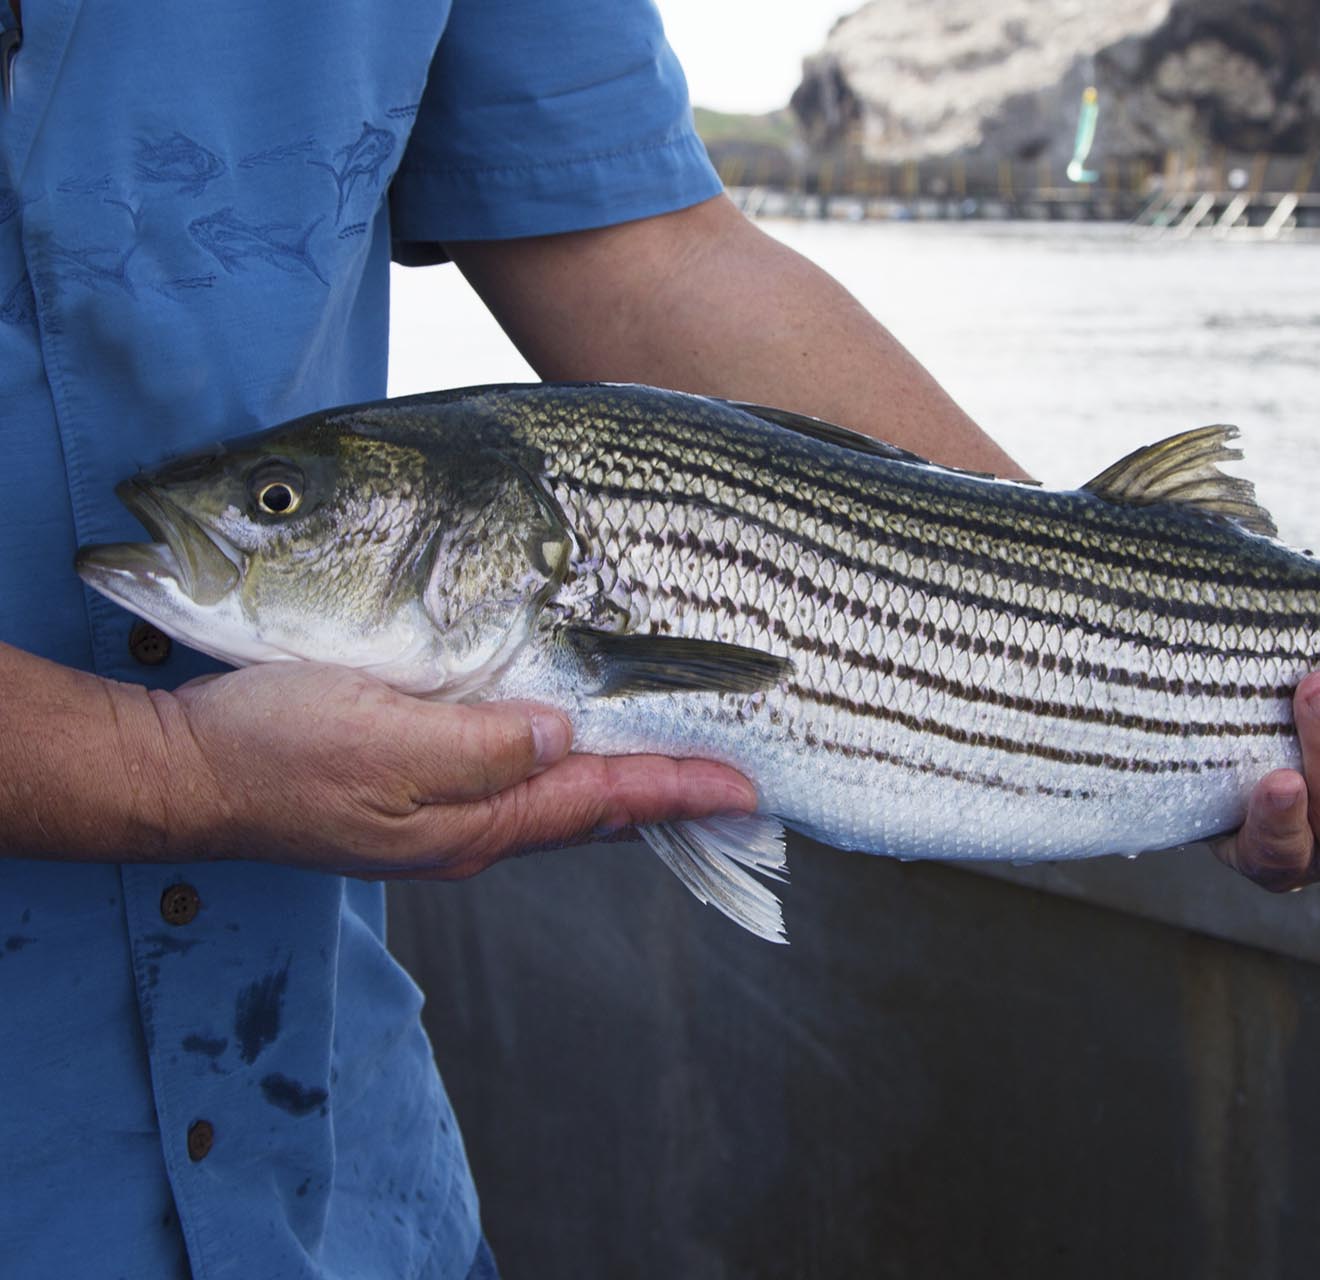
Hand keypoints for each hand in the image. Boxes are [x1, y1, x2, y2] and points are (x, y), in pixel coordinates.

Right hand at [152, 662, 753, 878]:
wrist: (178, 774)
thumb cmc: (275, 746)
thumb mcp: (388, 732)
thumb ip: (489, 742)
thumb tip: (570, 735)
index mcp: (474, 820)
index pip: (604, 801)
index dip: (680, 790)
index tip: (750, 789)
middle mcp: (469, 831)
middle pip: (593, 812)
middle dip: (668, 798)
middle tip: (738, 787)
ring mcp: (438, 821)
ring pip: (558, 802)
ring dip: (621, 786)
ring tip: (680, 770)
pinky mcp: (408, 800)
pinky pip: (513, 790)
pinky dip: (563, 773)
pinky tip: (572, 752)